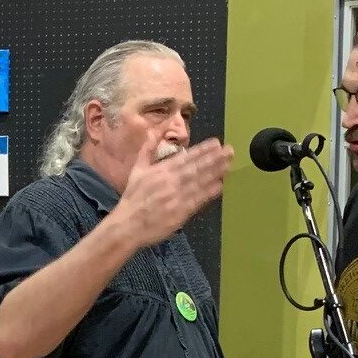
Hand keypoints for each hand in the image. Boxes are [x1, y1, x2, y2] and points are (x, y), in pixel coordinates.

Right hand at [115, 138, 232, 248]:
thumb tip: (154, 132)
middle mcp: (170, 182)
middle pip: (196, 168)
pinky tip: (220, 185)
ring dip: (215, 172)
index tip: (216, 142)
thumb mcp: (137, 170)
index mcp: (161, 171)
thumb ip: (147, 150)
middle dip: (214, 158)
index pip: (185, 157)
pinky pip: (197, 200)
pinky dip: (209, 192)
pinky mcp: (180, 213)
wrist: (127, 225)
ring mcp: (176, 197)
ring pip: (199, 182)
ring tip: (229, 164)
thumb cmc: (133, 198)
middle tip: (230, 150)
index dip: (202, 150)